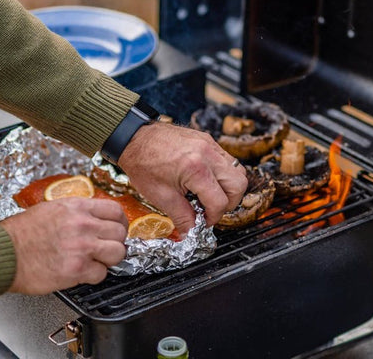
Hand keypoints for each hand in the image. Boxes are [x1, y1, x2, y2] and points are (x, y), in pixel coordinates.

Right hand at [0, 197, 127, 293]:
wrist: (3, 253)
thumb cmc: (21, 233)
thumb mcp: (52, 208)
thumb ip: (77, 211)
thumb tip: (95, 217)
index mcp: (77, 207)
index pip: (116, 210)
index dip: (120, 222)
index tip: (117, 229)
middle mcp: (83, 225)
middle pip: (121, 232)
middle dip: (116, 242)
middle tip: (106, 247)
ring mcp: (82, 247)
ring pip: (118, 253)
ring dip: (109, 259)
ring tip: (96, 260)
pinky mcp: (76, 269)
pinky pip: (101, 274)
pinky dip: (94, 276)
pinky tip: (82, 272)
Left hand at [118, 122, 247, 235]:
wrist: (134, 138)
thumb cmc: (143, 164)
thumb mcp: (161, 196)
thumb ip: (182, 217)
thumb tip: (193, 232)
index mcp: (196, 169)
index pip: (219, 202)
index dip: (213, 217)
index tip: (203, 221)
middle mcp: (208, 154)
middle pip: (238, 185)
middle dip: (228, 202)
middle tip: (211, 209)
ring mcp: (210, 144)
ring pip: (238, 170)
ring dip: (229, 188)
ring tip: (209, 195)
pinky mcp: (208, 140)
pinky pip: (227, 159)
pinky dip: (222, 174)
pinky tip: (205, 180)